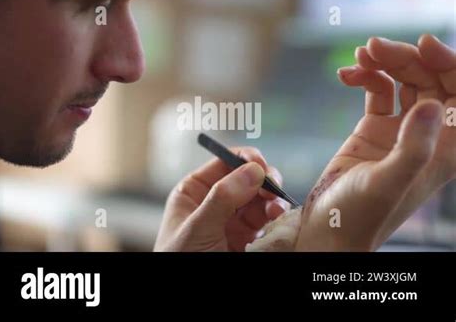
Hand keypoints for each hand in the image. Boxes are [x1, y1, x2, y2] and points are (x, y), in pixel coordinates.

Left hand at [154, 147, 286, 251]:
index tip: (262, 166)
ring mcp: (231, 219)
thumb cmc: (180, 259)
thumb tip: (252, 170)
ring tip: (277, 210)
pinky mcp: (245, 237)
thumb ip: (222, 198)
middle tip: (274, 189)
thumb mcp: (197, 228)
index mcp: (194, 191)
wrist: (189, 299)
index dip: (245, 159)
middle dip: (264, 180)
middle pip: (246, 177)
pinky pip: (265, 219)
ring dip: (272, 199)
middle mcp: (214, 201)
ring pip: (260, 198)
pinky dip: (275, 216)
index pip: (224, 162)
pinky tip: (279, 218)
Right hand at [294, 35, 452, 250]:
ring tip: (360, 55)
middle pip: (430, 79)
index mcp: (446, 149)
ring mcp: (401, 130)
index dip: (449, 63)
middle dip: (406, 57)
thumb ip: (415, 147)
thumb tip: (432, 104)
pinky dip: (365, 77)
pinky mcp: (375, 128)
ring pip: (404, 80)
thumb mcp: (388, 184)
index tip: (423, 44)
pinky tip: (346, 75)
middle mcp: (428, 135)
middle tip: (374, 47)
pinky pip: (378, 90)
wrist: (327, 227)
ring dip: (384, 63)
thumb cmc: (360, 216)